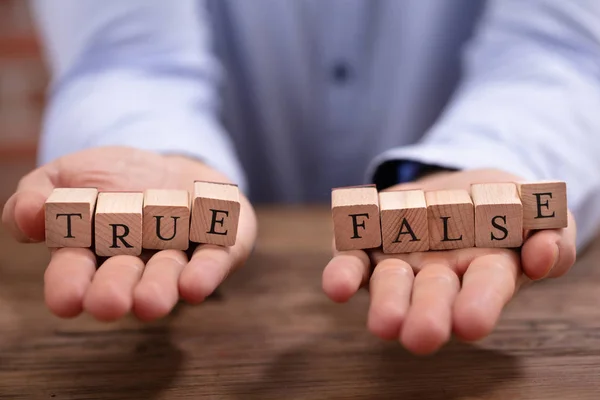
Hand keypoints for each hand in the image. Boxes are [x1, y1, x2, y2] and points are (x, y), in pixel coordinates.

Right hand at [2, 146, 256, 321]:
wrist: (173, 166)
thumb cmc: (116, 178)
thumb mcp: (69, 175)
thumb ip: (40, 193)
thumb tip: (26, 214)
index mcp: (92, 252)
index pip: (74, 271)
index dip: (69, 285)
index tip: (66, 300)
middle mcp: (135, 262)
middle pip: (122, 277)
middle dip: (114, 291)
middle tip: (109, 304)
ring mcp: (178, 256)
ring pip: (167, 274)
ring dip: (159, 288)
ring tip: (151, 302)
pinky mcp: (218, 248)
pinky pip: (213, 261)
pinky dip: (205, 272)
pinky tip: (194, 285)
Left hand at [322, 168, 575, 353]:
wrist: (461, 188)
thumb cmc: (505, 209)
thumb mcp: (539, 213)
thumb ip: (552, 235)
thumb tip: (543, 252)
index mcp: (485, 271)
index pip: (485, 289)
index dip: (479, 304)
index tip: (471, 324)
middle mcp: (439, 274)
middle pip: (432, 294)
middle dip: (427, 314)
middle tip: (421, 337)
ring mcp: (400, 260)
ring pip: (391, 282)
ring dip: (387, 300)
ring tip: (384, 324)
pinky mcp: (367, 243)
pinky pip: (352, 258)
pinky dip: (345, 273)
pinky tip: (337, 287)